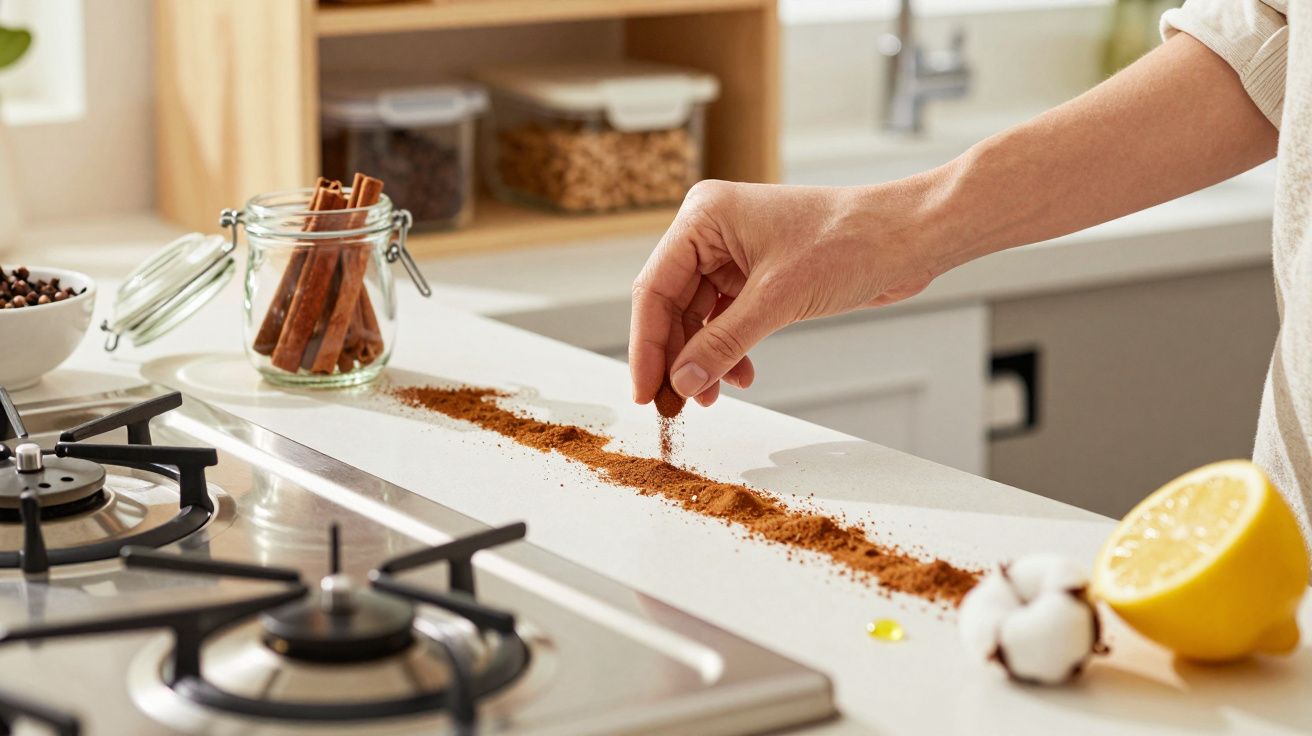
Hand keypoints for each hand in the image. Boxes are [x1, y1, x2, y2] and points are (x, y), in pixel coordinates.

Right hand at [629, 178, 946, 406]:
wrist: (908, 238)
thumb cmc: (851, 242)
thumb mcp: (777, 299)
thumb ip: (723, 343)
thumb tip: (682, 382)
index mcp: (704, 217)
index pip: (655, 288)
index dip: (646, 345)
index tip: (643, 392)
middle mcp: (712, 232)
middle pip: (672, 306)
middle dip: (674, 358)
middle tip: (670, 407)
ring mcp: (734, 253)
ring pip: (698, 317)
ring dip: (701, 360)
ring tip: (705, 398)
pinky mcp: (757, 275)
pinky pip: (725, 319)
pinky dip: (727, 350)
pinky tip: (737, 375)